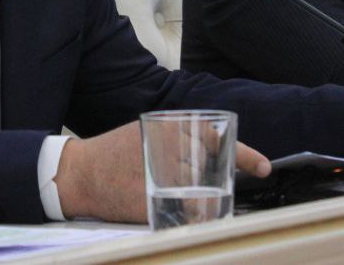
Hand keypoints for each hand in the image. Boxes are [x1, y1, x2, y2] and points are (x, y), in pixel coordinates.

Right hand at [53, 119, 270, 221]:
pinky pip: (183, 211)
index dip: (243, 154)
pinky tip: (186, 213)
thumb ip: (176, 137)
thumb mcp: (146, 131)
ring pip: (198, 189)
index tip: (263, 167)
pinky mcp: (149, 200)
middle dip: (215, 177)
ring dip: (200, 196)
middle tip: (224, 182)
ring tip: (187, 194)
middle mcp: (164, 150)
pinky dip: (190, 214)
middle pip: (208, 168)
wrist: (80, 173)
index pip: (214, 139)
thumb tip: (212, 149)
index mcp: (165, 129)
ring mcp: (158, 176)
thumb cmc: (113, 153)